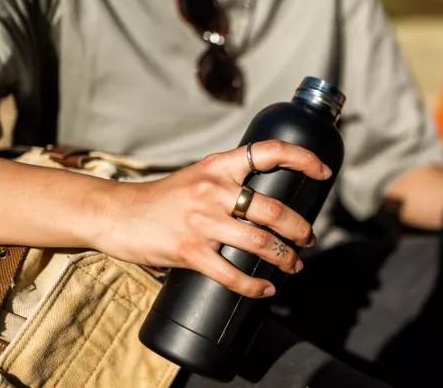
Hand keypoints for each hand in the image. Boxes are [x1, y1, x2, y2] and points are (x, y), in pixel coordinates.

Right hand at [92, 140, 330, 297]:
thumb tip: (270, 197)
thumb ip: (230, 180)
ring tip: (294, 265)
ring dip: (285, 258)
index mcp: (219, 166)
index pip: (268, 152)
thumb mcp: (199, 176)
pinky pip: (231, 273)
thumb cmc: (164, 198)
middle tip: (308, 239)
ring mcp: (201, 221)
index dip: (302, 159)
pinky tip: (266, 289)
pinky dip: (254, 286)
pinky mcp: (189, 251)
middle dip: (300, 229)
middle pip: (273, 210)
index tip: (323, 172)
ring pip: (259, 243)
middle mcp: (213, 190)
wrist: (118, 214)